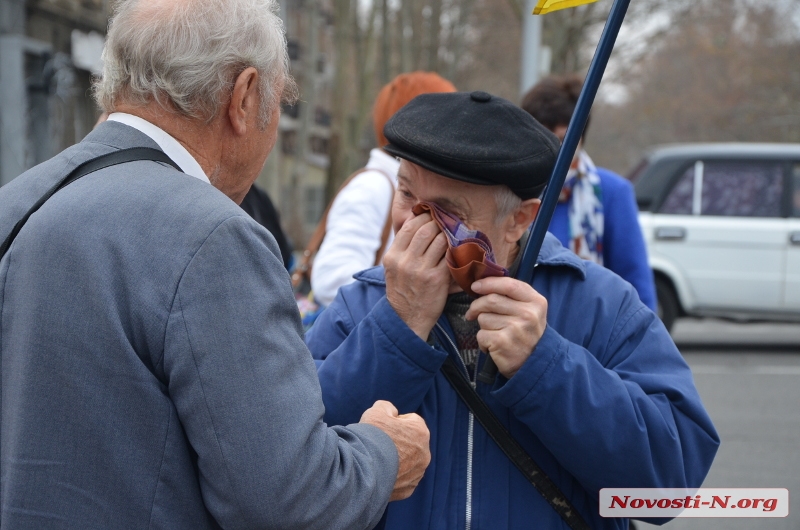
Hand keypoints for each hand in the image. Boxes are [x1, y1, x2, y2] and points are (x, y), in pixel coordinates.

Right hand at [360, 400, 430, 500]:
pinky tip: (379, 473)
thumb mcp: (376, 411)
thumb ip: (386, 407)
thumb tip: (391, 412)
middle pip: (410, 442)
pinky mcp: (408, 489)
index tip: (382, 428)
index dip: (393, 422)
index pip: (410, 420)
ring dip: (396, 460)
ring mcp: (417, 474)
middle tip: (378, 444)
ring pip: (407, 462)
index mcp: (421, 432)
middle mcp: (425, 454)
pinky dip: (393, 476)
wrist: (360, 470)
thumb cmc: (370, 437)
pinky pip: (402, 479)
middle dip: (397, 442)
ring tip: (377, 459)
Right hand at [383, 213, 449, 339]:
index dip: (423, 217)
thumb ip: (403, 248)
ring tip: (454, 232)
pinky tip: (459, 247)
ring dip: (449, 234)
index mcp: (392, 256)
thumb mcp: (393, 268)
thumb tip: (417, 223)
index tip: (431, 214)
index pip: (409, 227)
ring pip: (440, 240)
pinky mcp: (437, 279)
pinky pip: (449, 256)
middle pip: (426, 230)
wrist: (407, 319)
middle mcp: (405, 261)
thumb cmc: (402, 290)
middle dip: (438, 222)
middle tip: (446, 220)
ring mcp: (421, 270)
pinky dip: (455, 249)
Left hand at [465, 277, 547, 378]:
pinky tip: (493, 346)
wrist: (533, 365)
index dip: (488, 283)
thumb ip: (513, 296)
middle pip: (491, 300)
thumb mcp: (530, 312)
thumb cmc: (527, 334)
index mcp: (536, 302)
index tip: (475, 286)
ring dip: (482, 326)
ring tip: (494, 334)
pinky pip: (480, 334)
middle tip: (472, 312)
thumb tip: (482, 283)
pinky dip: (482, 341)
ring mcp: (516, 328)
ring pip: (483, 317)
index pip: (509, 284)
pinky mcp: (502, 342)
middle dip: (476, 306)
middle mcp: (528, 314)